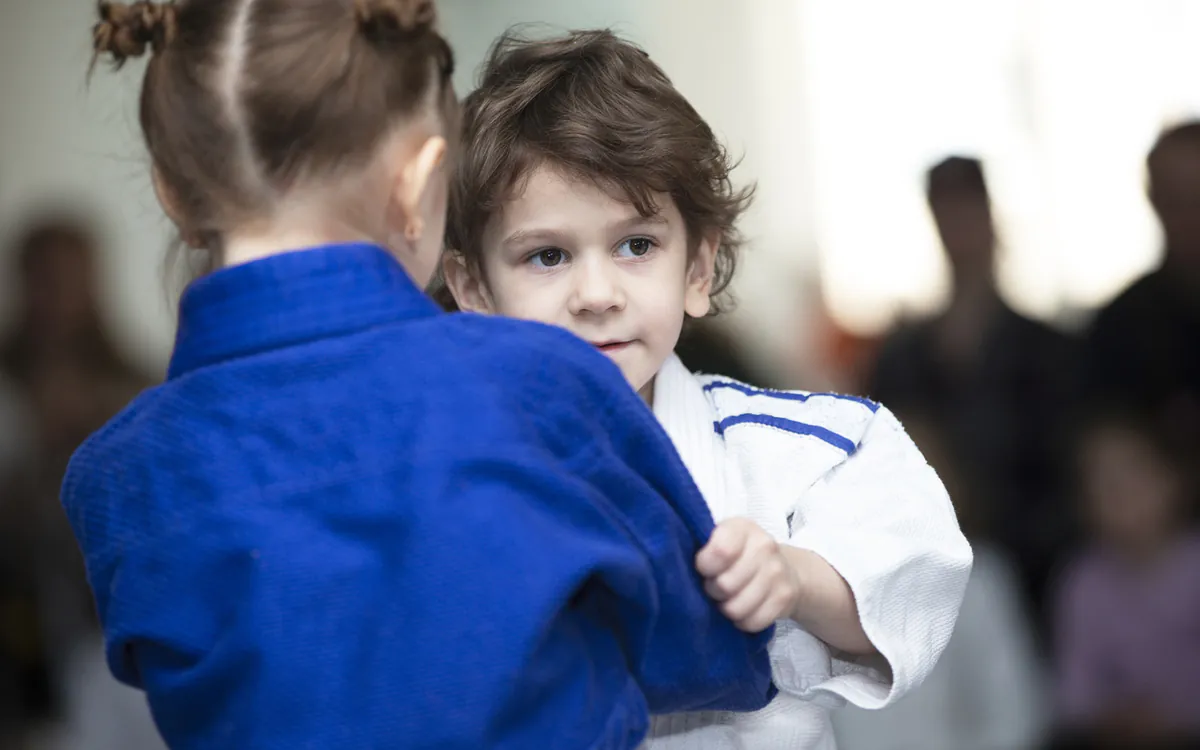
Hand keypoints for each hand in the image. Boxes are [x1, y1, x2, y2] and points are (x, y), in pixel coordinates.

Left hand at [695, 517, 801, 632]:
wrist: (785, 568)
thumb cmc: (739, 555)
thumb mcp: (721, 540)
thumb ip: (703, 548)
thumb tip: (679, 569)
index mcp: (742, 527)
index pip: (720, 551)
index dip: (706, 566)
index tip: (704, 569)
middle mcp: (764, 545)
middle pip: (725, 585)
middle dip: (714, 591)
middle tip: (716, 587)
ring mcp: (777, 572)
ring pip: (737, 608)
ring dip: (727, 609)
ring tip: (729, 599)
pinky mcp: (785, 597)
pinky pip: (753, 622)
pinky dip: (743, 622)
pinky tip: (744, 609)